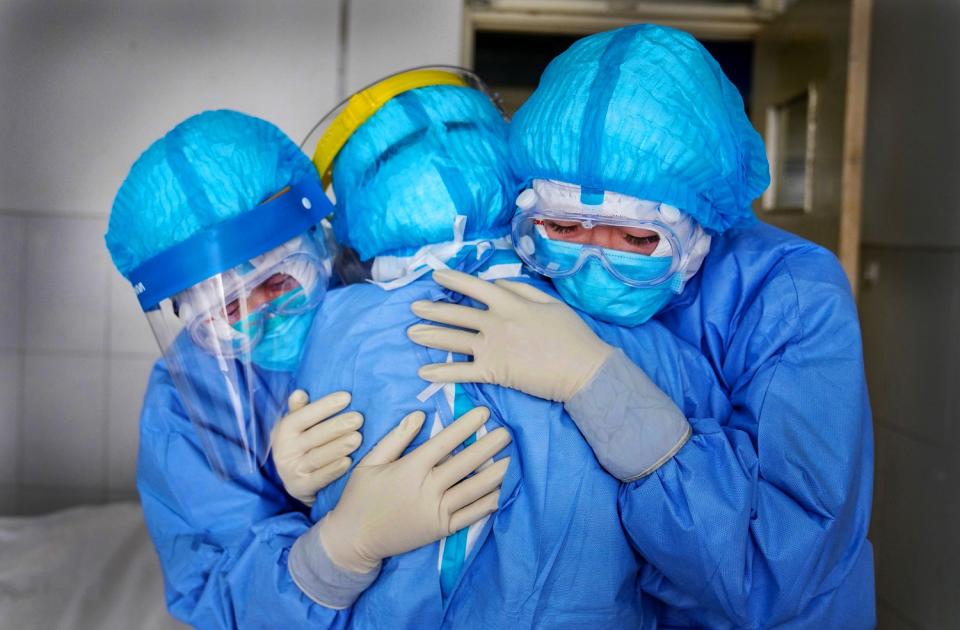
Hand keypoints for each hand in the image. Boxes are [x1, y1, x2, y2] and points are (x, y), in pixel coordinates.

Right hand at [271, 390, 363, 505]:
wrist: (296, 481)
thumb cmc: (303, 444)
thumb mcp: (297, 426)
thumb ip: (299, 409)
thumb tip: (300, 393)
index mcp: (284, 431)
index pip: (304, 415)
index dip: (325, 406)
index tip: (347, 397)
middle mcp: (284, 450)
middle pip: (314, 436)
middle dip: (337, 426)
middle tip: (358, 418)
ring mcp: (291, 471)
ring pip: (317, 457)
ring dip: (338, 447)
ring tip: (358, 438)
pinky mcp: (300, 488)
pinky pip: (319, 478)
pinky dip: (334, 470)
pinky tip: (348, 462)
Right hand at [317, 406, 510, 573]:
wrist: (353, 540)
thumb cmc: (359, 497)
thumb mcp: (370, 462)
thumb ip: (396, 438)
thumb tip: (419, 415)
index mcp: (410, 469)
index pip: (445, 442)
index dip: (466, 426)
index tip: (483, 413)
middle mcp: (427, 489)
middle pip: (465, 463)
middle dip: (488, 446)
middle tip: (508, 432)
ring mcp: (436, 511)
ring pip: (473, 490)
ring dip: (495, 474)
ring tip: (512, 460)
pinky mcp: (440, 530)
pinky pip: (470, 516)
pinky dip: (487, 504)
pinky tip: (501, 493)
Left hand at [407, 268, 614, 401]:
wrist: (583, 369)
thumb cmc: (573, 336)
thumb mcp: (551, 303)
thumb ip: (523, 291)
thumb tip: (498, 284)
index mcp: (510, 303)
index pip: (475, 287)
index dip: (453, 280)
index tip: (436, 276)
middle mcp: (496, 322)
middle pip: (457, 314)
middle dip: (432, 309)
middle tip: (414, 307)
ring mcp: (492, 348)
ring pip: (453, 339)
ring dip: (430, 335)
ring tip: (411, 332)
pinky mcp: (494, 372)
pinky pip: (462, 372)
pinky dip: (442, 371)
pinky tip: (424, 371)